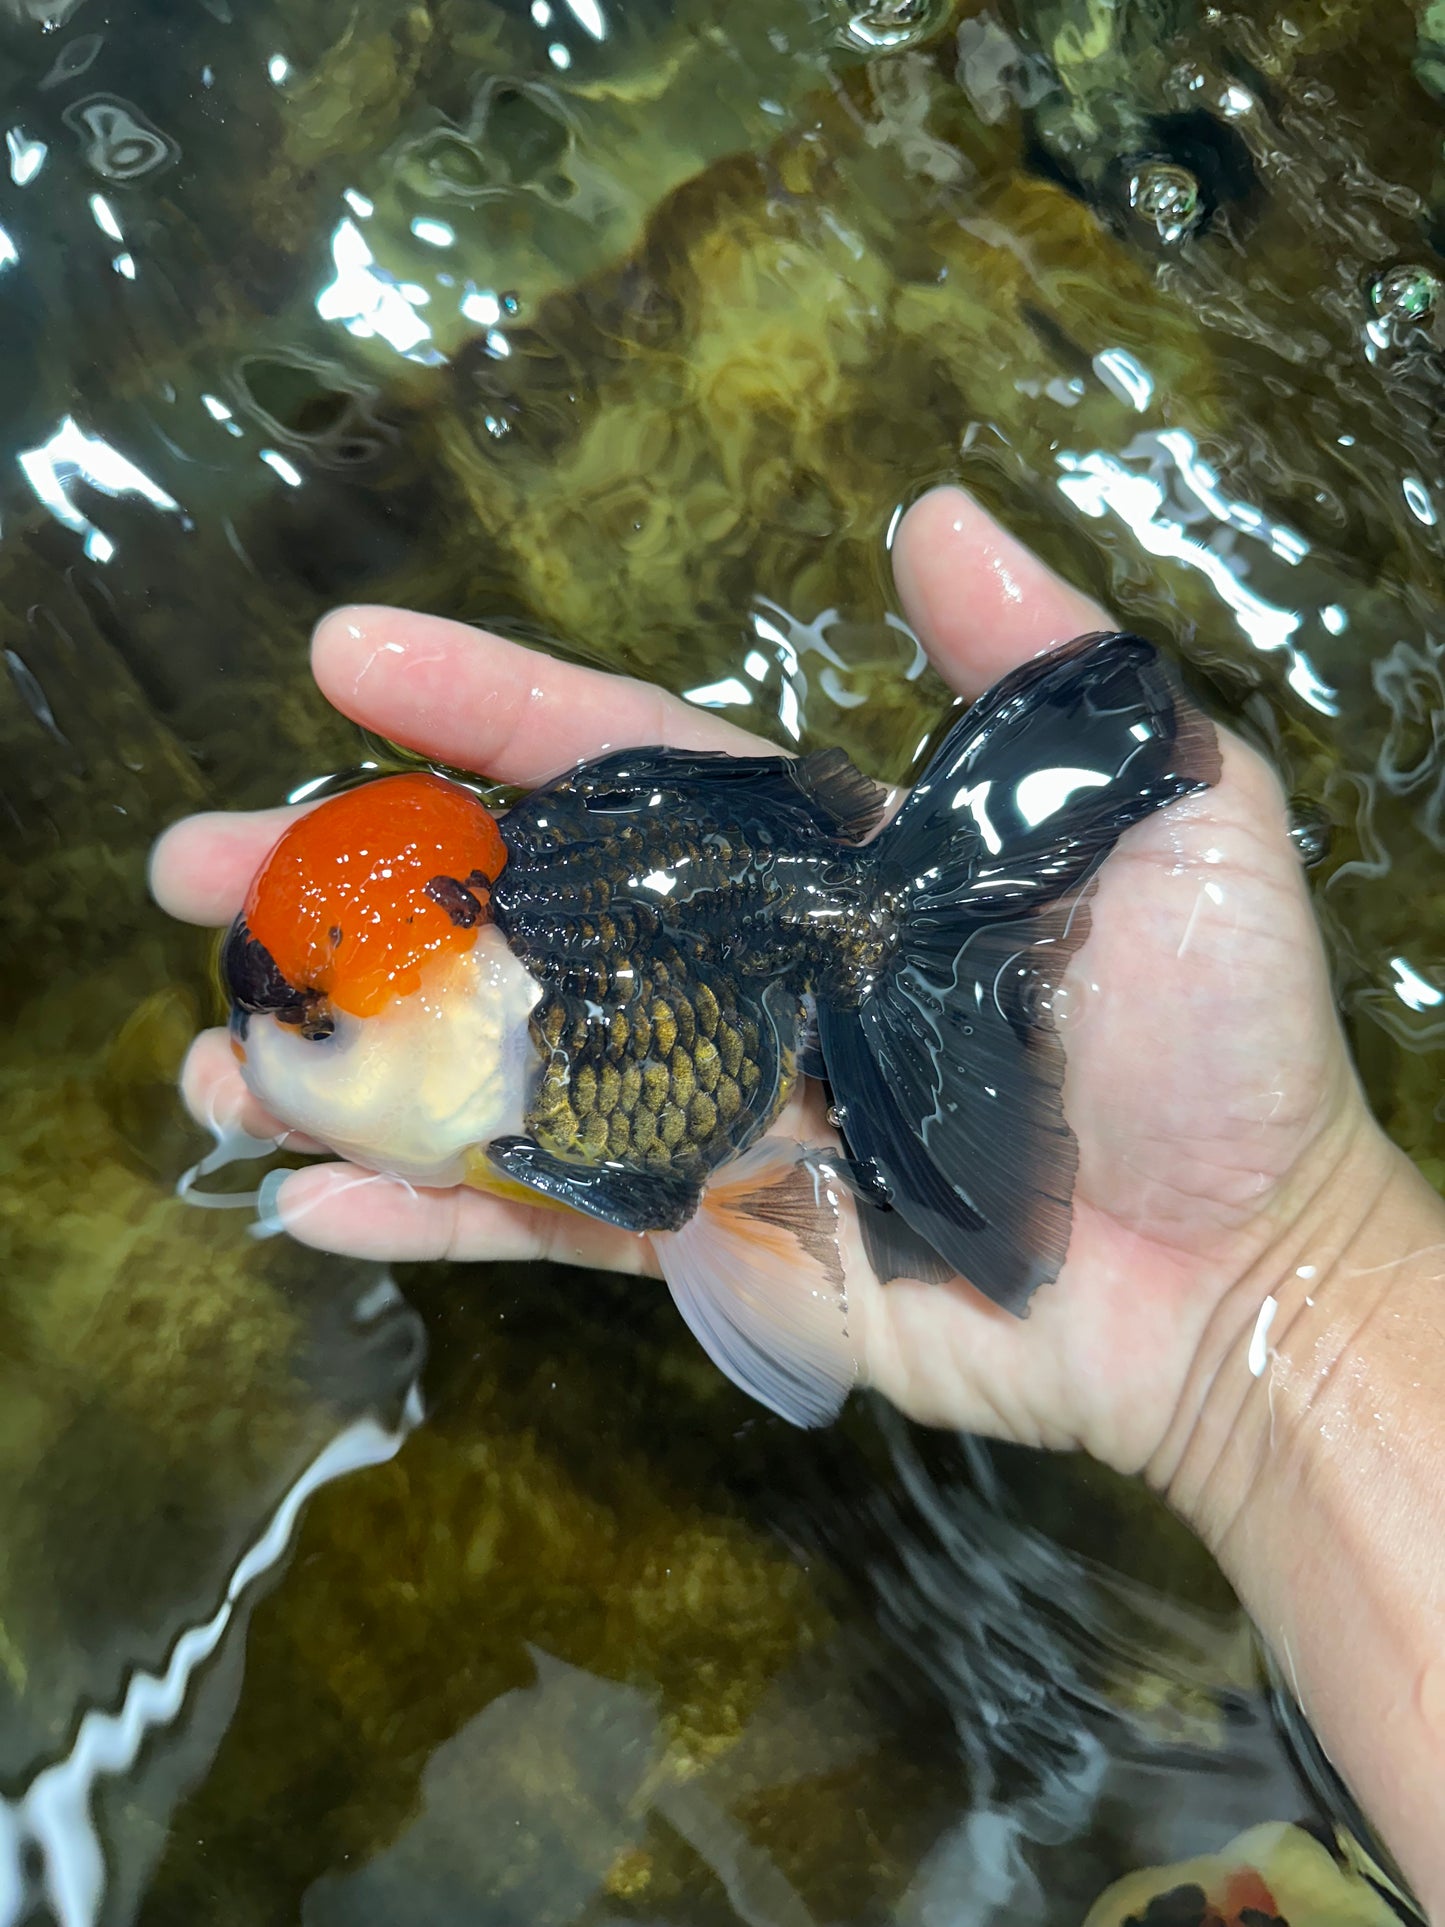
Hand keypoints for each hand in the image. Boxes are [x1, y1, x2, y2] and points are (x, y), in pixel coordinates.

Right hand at [150, 487, 1373, 1476]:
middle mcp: (743, 975)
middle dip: (350, 882)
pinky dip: (431, 1214)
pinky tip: (308, 1201)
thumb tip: (928, 510)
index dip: (482, 704)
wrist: (1240, 1276)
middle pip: (511, 913)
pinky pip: (547, 1220)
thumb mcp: (1165, 812)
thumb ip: (1039, 670)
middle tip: (192, 865)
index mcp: (821, 865)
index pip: (623, 761)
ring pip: (498, 1072)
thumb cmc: (1219, 1043)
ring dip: (352, 1060)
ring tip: (217, 1050)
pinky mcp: (716, 1244)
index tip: (342, 656)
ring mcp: (715, 1114)